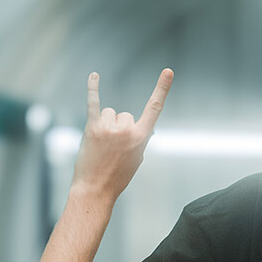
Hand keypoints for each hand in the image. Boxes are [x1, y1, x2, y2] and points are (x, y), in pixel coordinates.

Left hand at [71, 68, 173, 202]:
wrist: (96, 189)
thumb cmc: (117, 176)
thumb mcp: (136, 159)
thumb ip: (140, 139)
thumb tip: (145, 128)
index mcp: (142, 138)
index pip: (155, 108)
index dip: (162, 89)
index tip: (168, 72)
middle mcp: (127, 130)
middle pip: (125, 115)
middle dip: (120, 127)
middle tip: (113, 149)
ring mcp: (109, 128)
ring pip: (110, 113)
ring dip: (106, 124)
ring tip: (101, 144)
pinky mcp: (92, 127)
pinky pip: (93, 102)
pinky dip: (93, 88)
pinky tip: (94, 75)